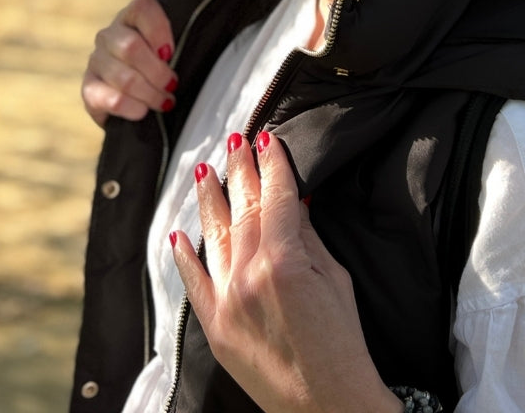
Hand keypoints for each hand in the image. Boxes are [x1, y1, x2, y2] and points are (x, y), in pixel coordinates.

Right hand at [81, 0, 176, 125]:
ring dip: (149, 93)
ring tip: (165, 102)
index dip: (159, 30)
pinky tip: (143, 111)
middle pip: (130, 47)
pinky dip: (131, 107)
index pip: (142, 9)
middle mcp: (109, 35)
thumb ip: (182, 39)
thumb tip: (195, 44)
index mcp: (132, 16)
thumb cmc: (163, 66)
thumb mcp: (173, 47)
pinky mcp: (89, 88)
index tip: (171, 53)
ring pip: (124, 77)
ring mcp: (96, 60)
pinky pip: (110, 99)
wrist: (135, 98)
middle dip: (157, 72)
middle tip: (172, 85)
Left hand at [171, 132, 401, 412]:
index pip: (275, 197)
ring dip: (210, 200)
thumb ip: (307, 236)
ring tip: (206, 170)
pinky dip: (185, 256)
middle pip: (242, 209)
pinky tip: (180, 233)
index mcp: (283, 261)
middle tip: (237, 141)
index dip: (272, 165)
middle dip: (241, 171)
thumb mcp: (335, 279)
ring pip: (213, 237)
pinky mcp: (214, 328)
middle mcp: (248, 277)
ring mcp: (226, 303)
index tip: (268, 139)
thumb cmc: (344, 343)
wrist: (328, 406)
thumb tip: (293, 200)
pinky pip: (193, 283)